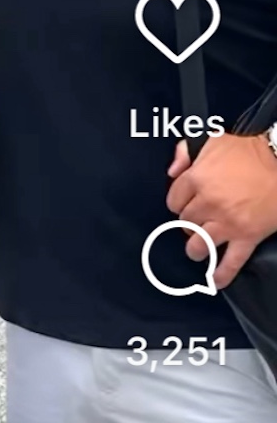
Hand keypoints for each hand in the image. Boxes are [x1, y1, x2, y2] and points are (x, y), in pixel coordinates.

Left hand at [166, 133, 276, 287]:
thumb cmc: (251, 151)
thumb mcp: (214, 141)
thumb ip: (185, 152)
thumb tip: (171, 171)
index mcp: (197, 178)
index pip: (173, 200)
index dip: (179, 203)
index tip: (186, 204)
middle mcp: (208, 202)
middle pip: (185, 223)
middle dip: (190, 224)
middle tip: (199, 222)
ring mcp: (227, 222)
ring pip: (198, 245)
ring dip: (197, 248)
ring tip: (201, 247)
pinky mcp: (246, 236)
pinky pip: (231, 262)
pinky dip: (222, 274)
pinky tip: (216, 281)